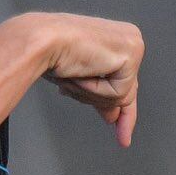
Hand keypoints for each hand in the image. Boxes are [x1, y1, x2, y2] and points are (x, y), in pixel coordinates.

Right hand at [20, 13, 142, 145]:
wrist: (41, 40)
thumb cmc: (51, 51)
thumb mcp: (82, 79)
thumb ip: (100, 95)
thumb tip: (113, 117)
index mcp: (119, 39)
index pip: (126, 81)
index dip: (123, 111)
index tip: (124, 136)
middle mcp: (130, 38)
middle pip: (127, 90)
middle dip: (108, 106)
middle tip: (104, 119)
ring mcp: (133, 44)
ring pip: (122, 95)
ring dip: (92, 94)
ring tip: (74, 75)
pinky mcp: (131, 55)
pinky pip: (118, 92)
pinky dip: (95, 90)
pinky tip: (81, 72)